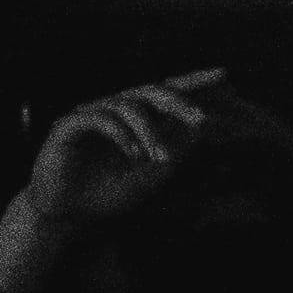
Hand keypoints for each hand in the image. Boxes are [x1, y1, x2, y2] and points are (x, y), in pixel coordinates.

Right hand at [23, 70, 227, 238]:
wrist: (67, 217)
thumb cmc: (109, 194)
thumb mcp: (152, 174)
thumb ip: (176, 150)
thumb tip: (205, 125)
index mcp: (136, 117)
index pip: (169, 93)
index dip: (195, 82)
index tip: (224, 75)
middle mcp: (114, 109)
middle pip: (151, 92)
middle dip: (179, 103)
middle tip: (201, 119)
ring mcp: (91, 114)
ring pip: (127, 106)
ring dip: (148, 131)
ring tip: (158, 158)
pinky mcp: (67, 125)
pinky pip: (99, 119)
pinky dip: (121, 135)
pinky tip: (133, 154)